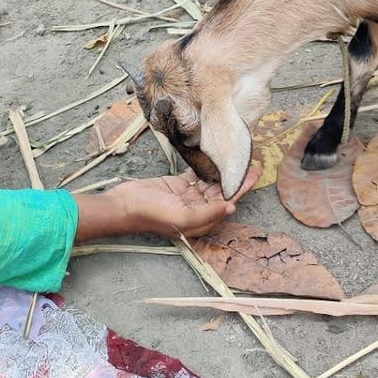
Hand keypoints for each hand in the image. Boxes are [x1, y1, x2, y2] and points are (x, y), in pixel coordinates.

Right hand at [73, 166, 259, 242]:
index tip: (255, 173)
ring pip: (210, 183)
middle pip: (222, 192)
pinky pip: (195, 175)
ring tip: (237, 157)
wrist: (123, 204)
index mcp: (200, 221)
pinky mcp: (176, 185)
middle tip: (252, 161)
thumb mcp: (181, 217)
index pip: (227, 203)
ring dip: (223, 171)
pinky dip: (204, 167)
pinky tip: (213, 157)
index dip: (242, 189)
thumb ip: (208, 213)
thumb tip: (232, 208)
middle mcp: (196, 210)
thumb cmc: (149, 213)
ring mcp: (186, 197)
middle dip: (237, 178)